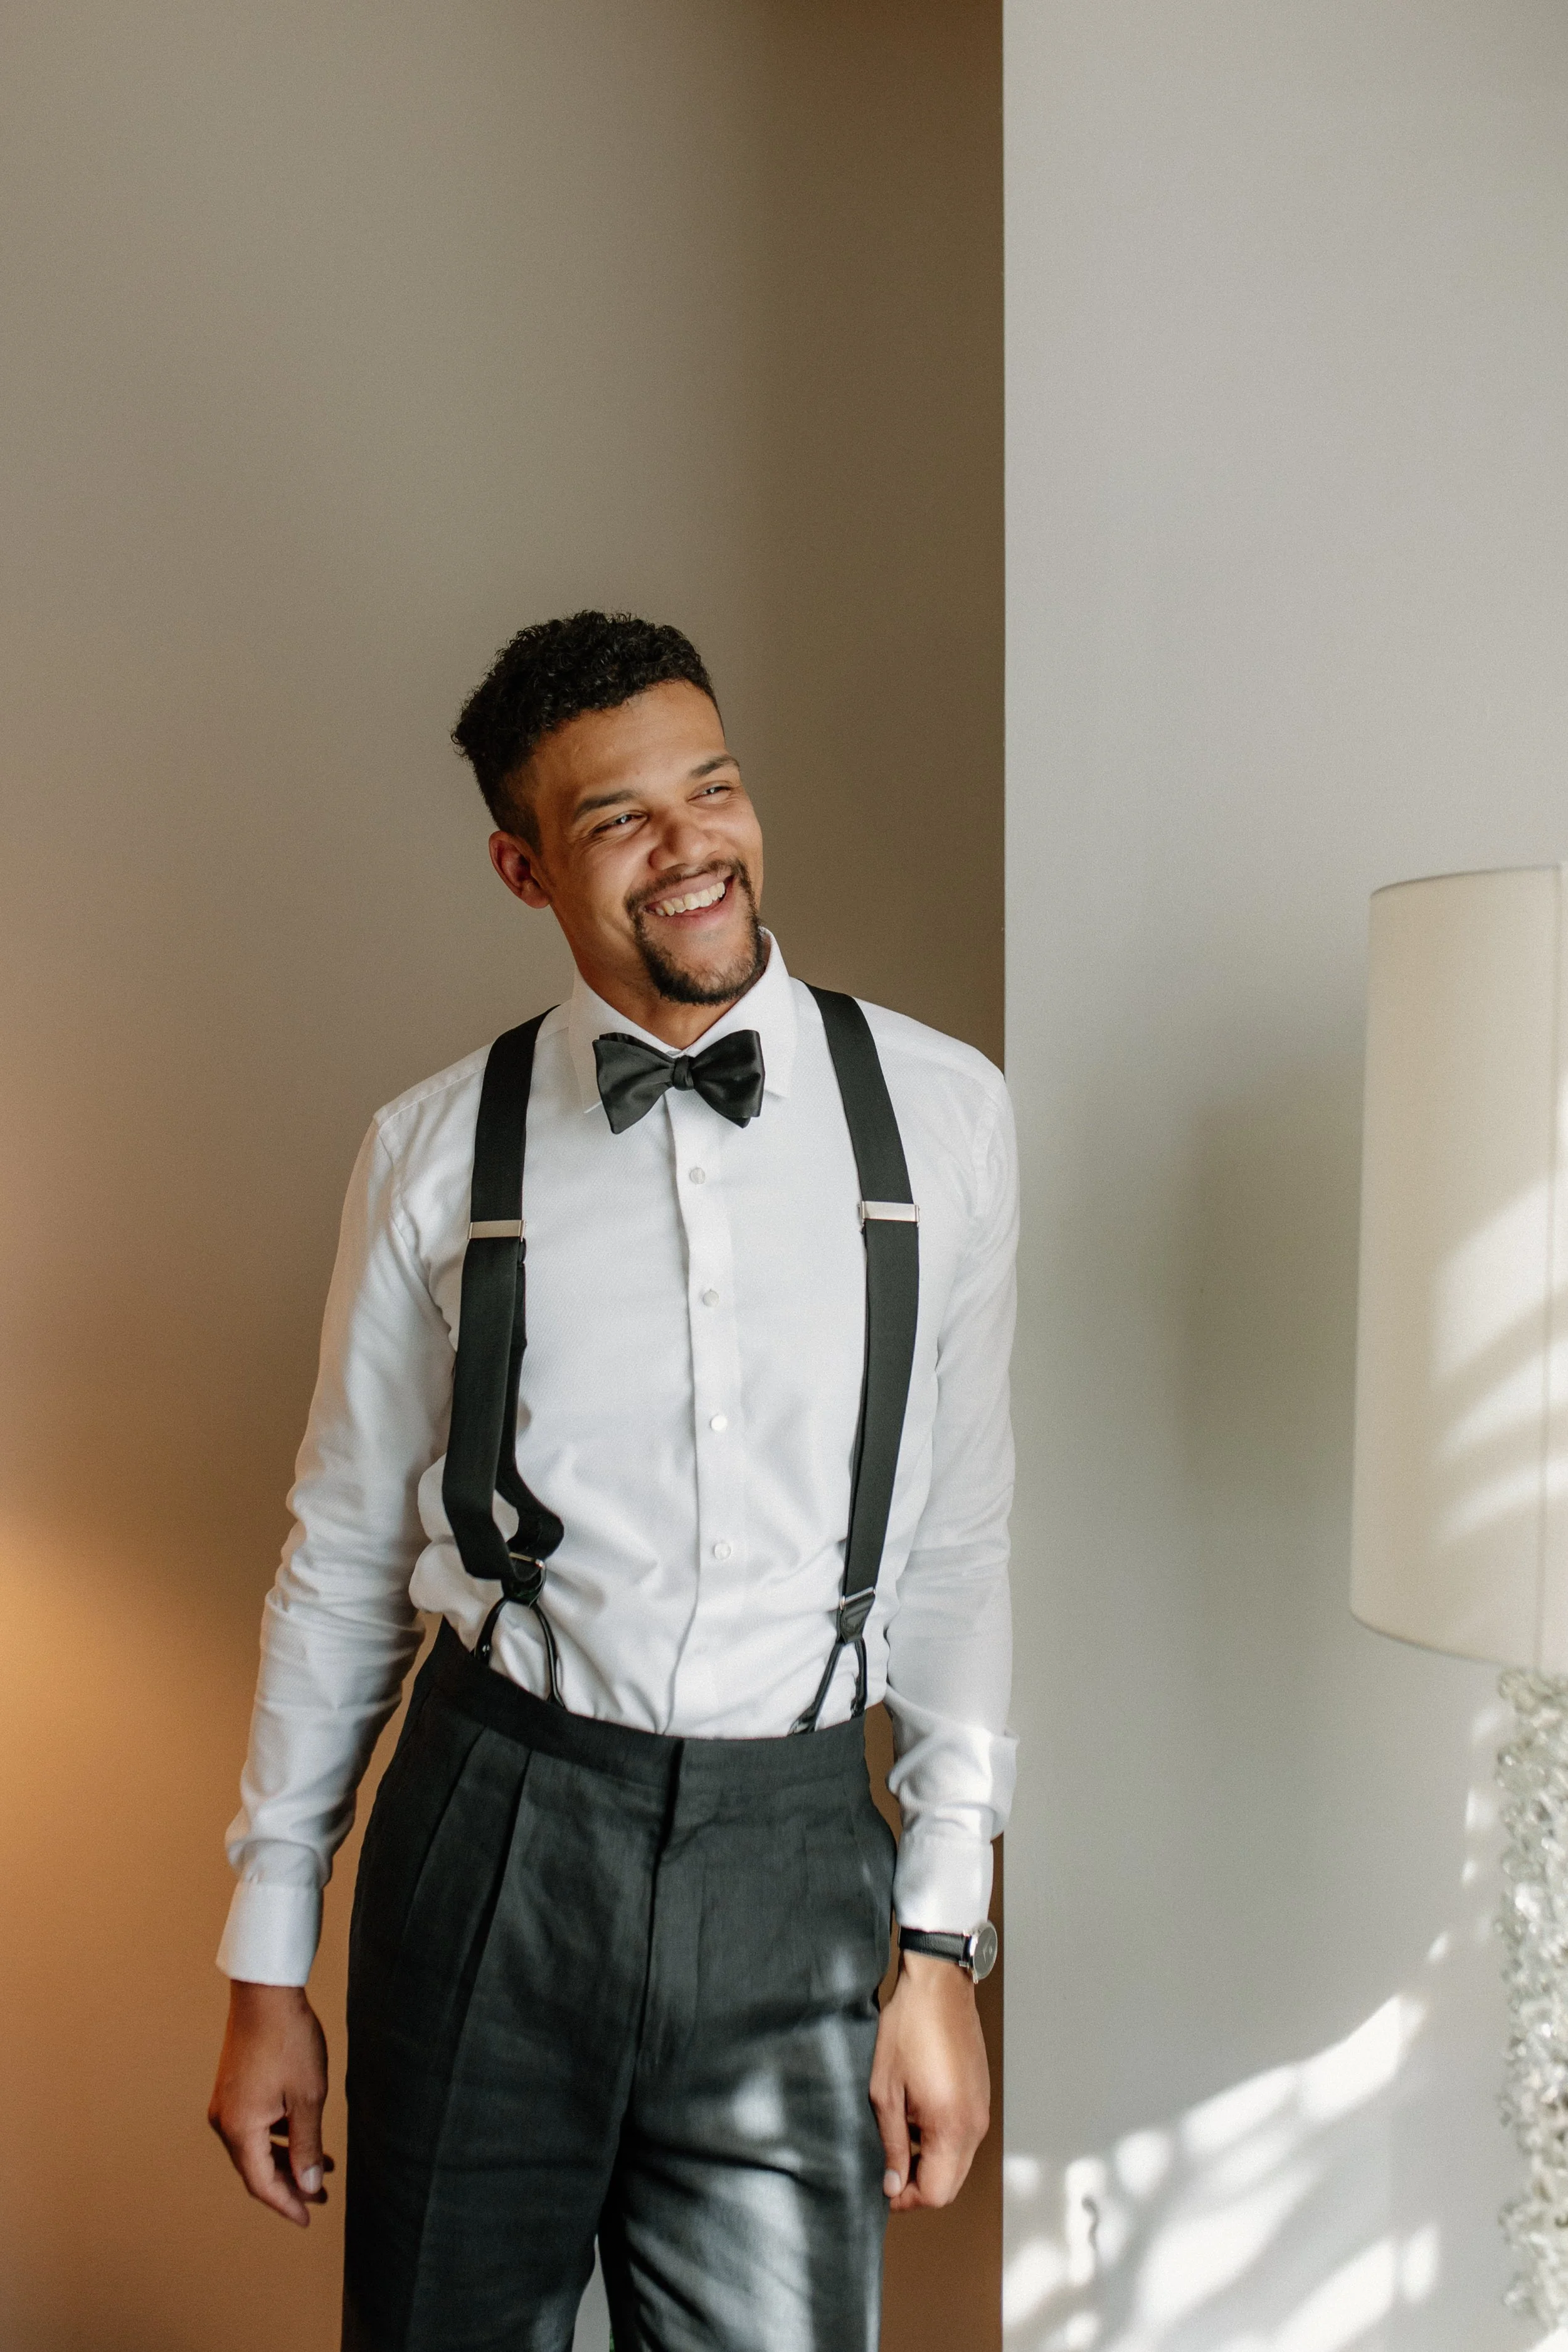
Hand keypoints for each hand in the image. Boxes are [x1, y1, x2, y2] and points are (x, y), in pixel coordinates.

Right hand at [208, 1980, 333, 2226]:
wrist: (266, 1993)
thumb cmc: (289, 2041)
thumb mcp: (308, 2097)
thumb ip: (307, 2145)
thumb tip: (309, 2186)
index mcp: (239, 2129)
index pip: (262, 2184)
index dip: (287, 2205)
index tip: (309, 2219)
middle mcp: (225, 2121)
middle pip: (256, 2168)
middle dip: (290, 2185)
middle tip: (322, 2196)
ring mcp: (226, 2104)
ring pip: (256, 2147)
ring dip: (287, 2159)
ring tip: (323, 2166)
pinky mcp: (233, 2088)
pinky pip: (254, 2126)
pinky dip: (278, 2136)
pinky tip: (303, 2134)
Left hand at [869, 1949, 989, 2212]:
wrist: (938, 1987)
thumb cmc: (907, 2031)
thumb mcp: (885, 2092)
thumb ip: (892, 2144)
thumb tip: (893, 2185)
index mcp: (951, 2127)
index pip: (937, 2193)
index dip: (907, 2198)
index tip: (884, 2185)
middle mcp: (975, 2126)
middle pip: (951, 2184)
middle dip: (920, 2185)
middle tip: (889, 2167)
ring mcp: (982, 2111)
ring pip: (959, 2162)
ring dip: (931, 2163)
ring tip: (901, 2136)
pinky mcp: (981, 2097)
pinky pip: (965, 2138)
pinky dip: (943, 2143)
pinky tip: (919, 2117)